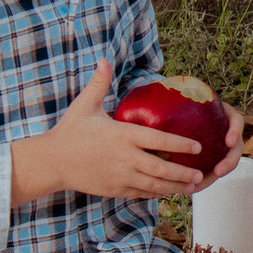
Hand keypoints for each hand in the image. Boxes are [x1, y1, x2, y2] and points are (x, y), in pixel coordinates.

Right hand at [10, 62, 208, 202]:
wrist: (52, 162)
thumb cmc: (70, 131)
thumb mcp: (84, 106)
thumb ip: (99, 83)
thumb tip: (104, 58)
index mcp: (122, 135)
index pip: (158, 139)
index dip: (180, 144)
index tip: (197, 146)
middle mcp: (125, 158)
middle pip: (161, 168)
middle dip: (183, 172)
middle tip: (200, 173)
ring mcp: (120, 177)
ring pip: (153, 185)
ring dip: (175, 187)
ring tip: (193, 187)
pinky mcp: (114, 189)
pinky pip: (140, 194)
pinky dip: (156, 194)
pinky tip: (169, 193)